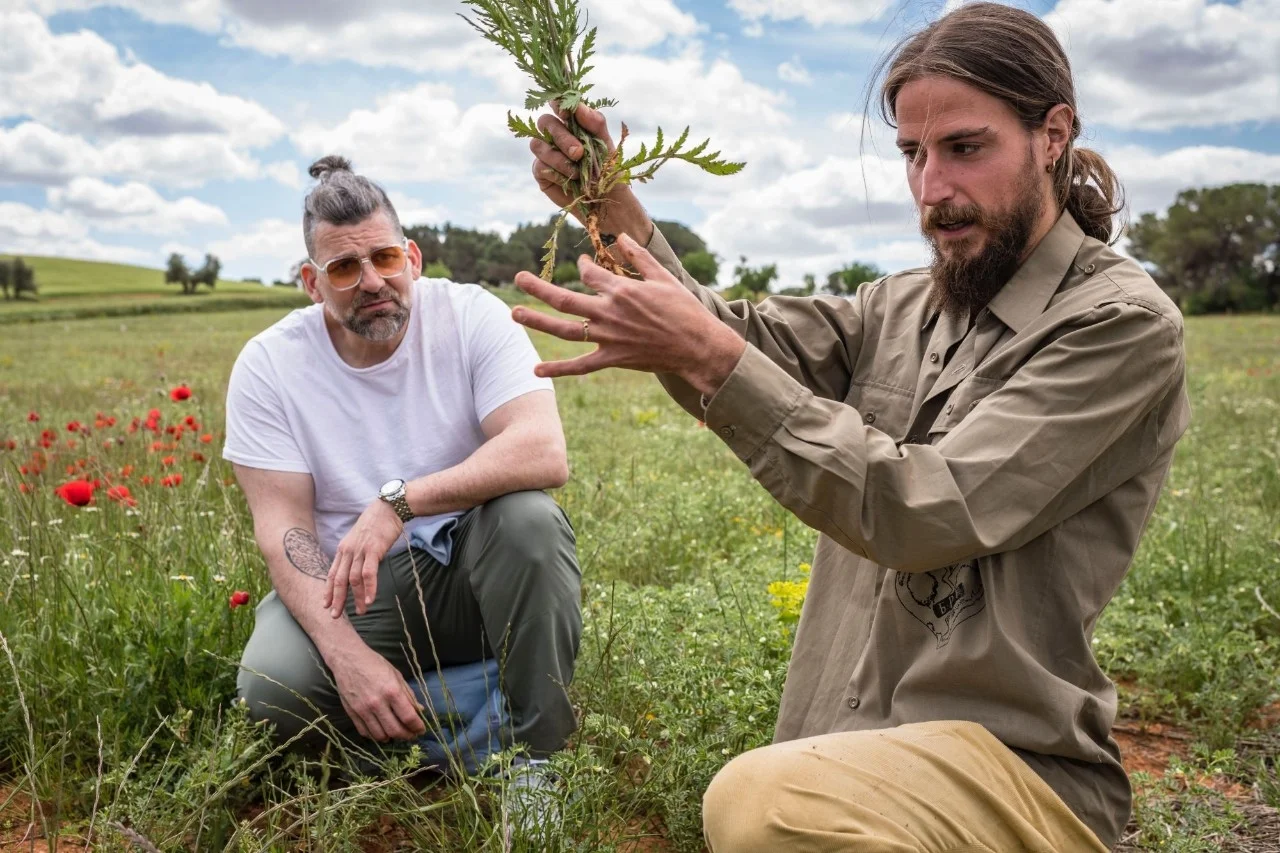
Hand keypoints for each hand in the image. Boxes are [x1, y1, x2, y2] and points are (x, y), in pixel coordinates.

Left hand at [324, 498, 403, 617]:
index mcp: (344, 549)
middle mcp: (348, 551)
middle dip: (337, 599)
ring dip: (356, 598)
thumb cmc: (377, 523)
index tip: (325, 604)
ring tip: (360, 612)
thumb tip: (359, 569)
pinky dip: (369, 588)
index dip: (328, 590)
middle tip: (335, 616)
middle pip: (339, 580)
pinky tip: (371, 600)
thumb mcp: (361, 539)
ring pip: (353, 580)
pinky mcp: (373, 550)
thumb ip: (357, 554)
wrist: (389, 508)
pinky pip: (369, 573)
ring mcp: (360, 551)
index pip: (332, 573)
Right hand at [330, 646, 426, 742]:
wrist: (348, 659)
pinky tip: (381, 731)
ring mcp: (363, 710)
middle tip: (411, 735)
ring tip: (397, 734)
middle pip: (395, 730)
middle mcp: (377, 703)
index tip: (421, 729)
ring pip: (380, 735)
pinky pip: (365, 732)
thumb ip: (408, 695)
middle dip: (407, 736)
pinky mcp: (352, 713)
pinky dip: (375, 736)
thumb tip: (420, 710)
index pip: (408, 717)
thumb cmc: (375, 664)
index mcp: (392, 691)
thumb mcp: (396, 675)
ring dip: (391, 738)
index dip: (417, 727)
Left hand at [511, 233, 745, 396]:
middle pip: (565, 298)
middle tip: (518, 279)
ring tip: (514, 314)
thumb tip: (620, 236)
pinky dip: (558, 369)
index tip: (582, 266)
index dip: (581, 266)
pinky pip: (580, 366)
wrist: (697, 346)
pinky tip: (536, 369)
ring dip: (537, 321)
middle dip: (538, 288)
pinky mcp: (613, 358)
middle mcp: (609, 312)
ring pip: (564, 330)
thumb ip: (638, 256)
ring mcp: (608, 337)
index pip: (588, 273)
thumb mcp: (663, 277)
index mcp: (621, 289)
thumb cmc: (684, 309)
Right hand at [530, 103, 650, 239]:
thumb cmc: (608, 170)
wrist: (607, 201)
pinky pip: (539, 166)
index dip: (558, 103)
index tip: (566, 112)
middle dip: (562, 137)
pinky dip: (556, 173)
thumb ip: (595, 123)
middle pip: (545, 123)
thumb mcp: (606, 145)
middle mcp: (555, 136)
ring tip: (577, 172)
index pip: (558, 104)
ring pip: (538, 145)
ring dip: (558, 158)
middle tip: (579, 153)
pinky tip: (570, 180)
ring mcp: (546, 153)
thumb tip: (578, 106)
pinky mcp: (541, 172)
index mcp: (572, 124)